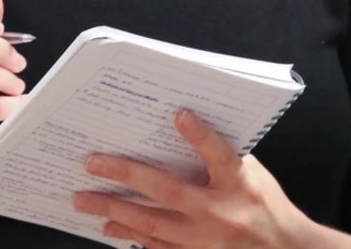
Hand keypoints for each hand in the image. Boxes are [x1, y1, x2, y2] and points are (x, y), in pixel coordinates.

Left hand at [75, 110, 315, 248]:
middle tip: (93, 163)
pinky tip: (109, 226)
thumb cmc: (266, 207)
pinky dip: (130, 235)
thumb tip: (187, 130)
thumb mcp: (254, 175)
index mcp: (240, 184)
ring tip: (84, 200)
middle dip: (127, 176)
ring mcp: (206, 241)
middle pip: (169, 192)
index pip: (220, 155)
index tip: (179, 115)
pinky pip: (156, 247)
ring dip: (115, 211)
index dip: (200, 135)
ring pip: (153, 224)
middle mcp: (221, 213)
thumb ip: (224, 156)